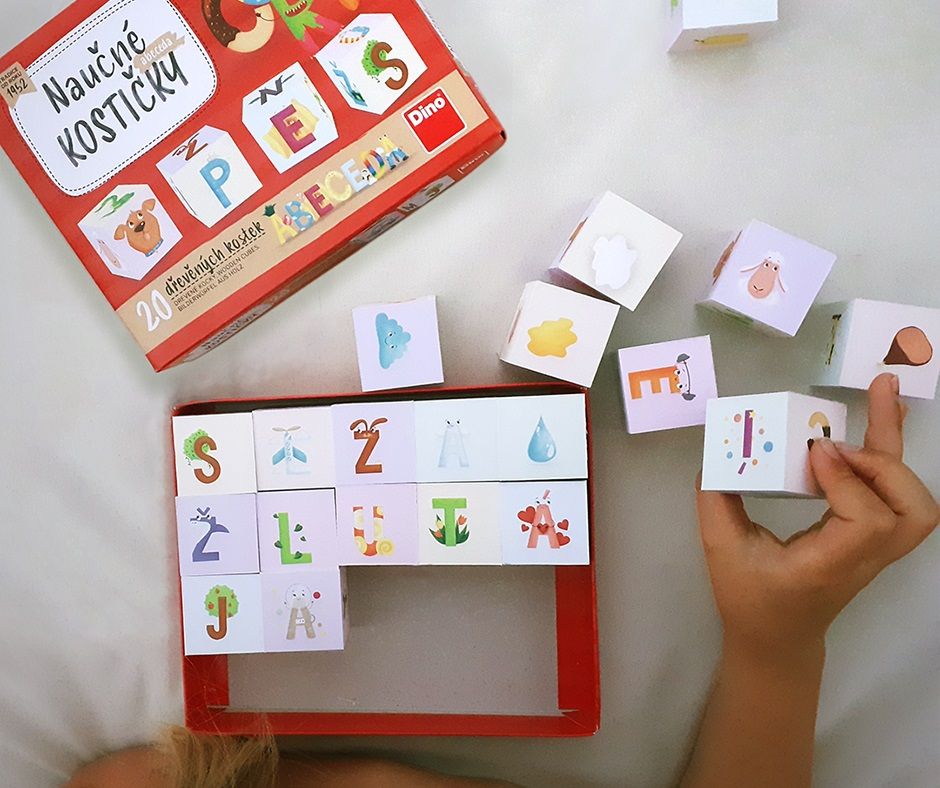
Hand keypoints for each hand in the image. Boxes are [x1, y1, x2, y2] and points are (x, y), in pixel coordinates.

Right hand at [696, 373, 938, 658]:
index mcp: (828, 565)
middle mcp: (864, 557)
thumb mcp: (721, 550)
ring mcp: (876, 548)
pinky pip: (899, 496)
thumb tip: (720, 452)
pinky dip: (891, 454)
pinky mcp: (874, 535)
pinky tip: (878, 419)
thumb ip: (717, 500)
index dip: (847, 478)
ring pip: (915, 502)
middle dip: (884, 459)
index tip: (812, 449)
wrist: (777, 637)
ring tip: (879, 397)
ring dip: (895, 449)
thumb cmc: (749, 598)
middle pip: (910, 510)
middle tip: (847, 421)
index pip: (866, 520)